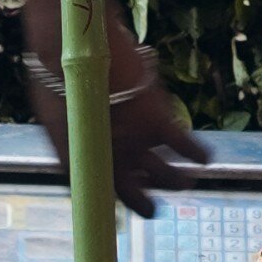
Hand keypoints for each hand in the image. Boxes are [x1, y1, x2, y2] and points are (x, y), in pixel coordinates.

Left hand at [26, 27, 209, 218]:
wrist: (74, 50)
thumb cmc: (57, 79)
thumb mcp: (57, 123)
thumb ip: (72, 146)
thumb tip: (77, 161)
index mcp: (85, 162)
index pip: (104, 196)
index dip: (116, 205)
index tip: (123, 209)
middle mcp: (112, 160)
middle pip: (136, 191)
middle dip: (146, 203)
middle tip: (153, 211)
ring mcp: (137, 143)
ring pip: (165, 174)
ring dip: (177, 182)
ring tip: (187, 184)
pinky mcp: (158, 123)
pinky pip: (185, 145)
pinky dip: (197, 153)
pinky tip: (205, 159)